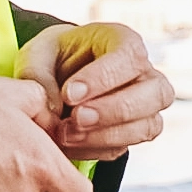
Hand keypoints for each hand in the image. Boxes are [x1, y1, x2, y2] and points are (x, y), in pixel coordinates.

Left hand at [19, 20, 171, 159]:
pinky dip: (95, 150)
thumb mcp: (37, 54)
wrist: (57, 79)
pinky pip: (124, 147)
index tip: (70, 94)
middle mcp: (144, 74)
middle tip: (76, 118)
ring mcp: (146, 107)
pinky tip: (69, 145)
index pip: (129, 56)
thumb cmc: (53, 59)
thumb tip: (52, 109)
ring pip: (147, 125)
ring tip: (66, 135)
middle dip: (113, 110)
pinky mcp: (133, 134)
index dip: (103, 77)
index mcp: (124, 42)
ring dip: (106, 135)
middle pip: (154, 93)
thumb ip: (38, 75)